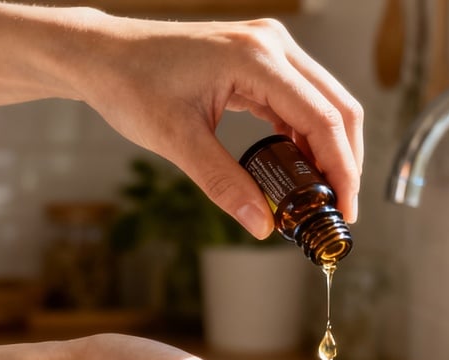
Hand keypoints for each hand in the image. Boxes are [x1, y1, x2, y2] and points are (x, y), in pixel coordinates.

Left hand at [66, 14, 363, 235]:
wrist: (102, 55)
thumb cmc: (130, 84)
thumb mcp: (176, 140)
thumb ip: (223, 183)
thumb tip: (261, 225)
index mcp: (256, 58)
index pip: (322, 118)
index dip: (341, 169)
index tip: (343, 210)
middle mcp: (272, 45)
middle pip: (338, 106)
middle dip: (345, 162)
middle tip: (339, 210)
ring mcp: (269, 49)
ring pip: (325, 103)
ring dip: (329, 150)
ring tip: (320, 197)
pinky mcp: (260, 60)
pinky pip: (301, 100)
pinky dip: (306, 136)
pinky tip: (298, 170)